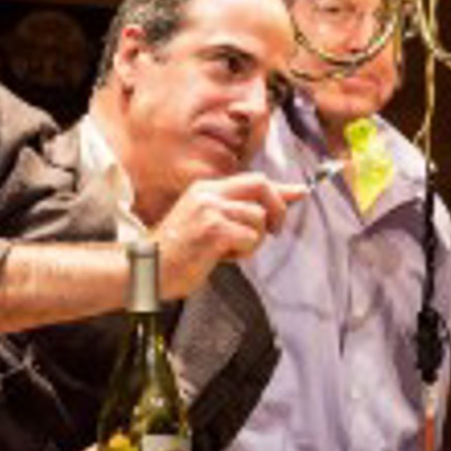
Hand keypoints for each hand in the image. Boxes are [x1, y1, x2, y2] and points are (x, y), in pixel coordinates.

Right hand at [154, 173, 306, 299]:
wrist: (148, 270)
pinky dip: (243, 252)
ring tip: (229, 251)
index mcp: (206, 189)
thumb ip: (237, 212)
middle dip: (278, 208)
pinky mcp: (213, 230)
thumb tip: (271, 207)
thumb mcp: (208, 223)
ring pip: (258, 217)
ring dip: (252, 240)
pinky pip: (250, 238)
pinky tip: (223, 257)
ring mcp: (210, 210)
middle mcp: (208, 194)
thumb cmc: (179, 253)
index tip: (301, 193)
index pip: (253, 180)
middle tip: (275, 231)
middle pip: (261, 186)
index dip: (281, 189)